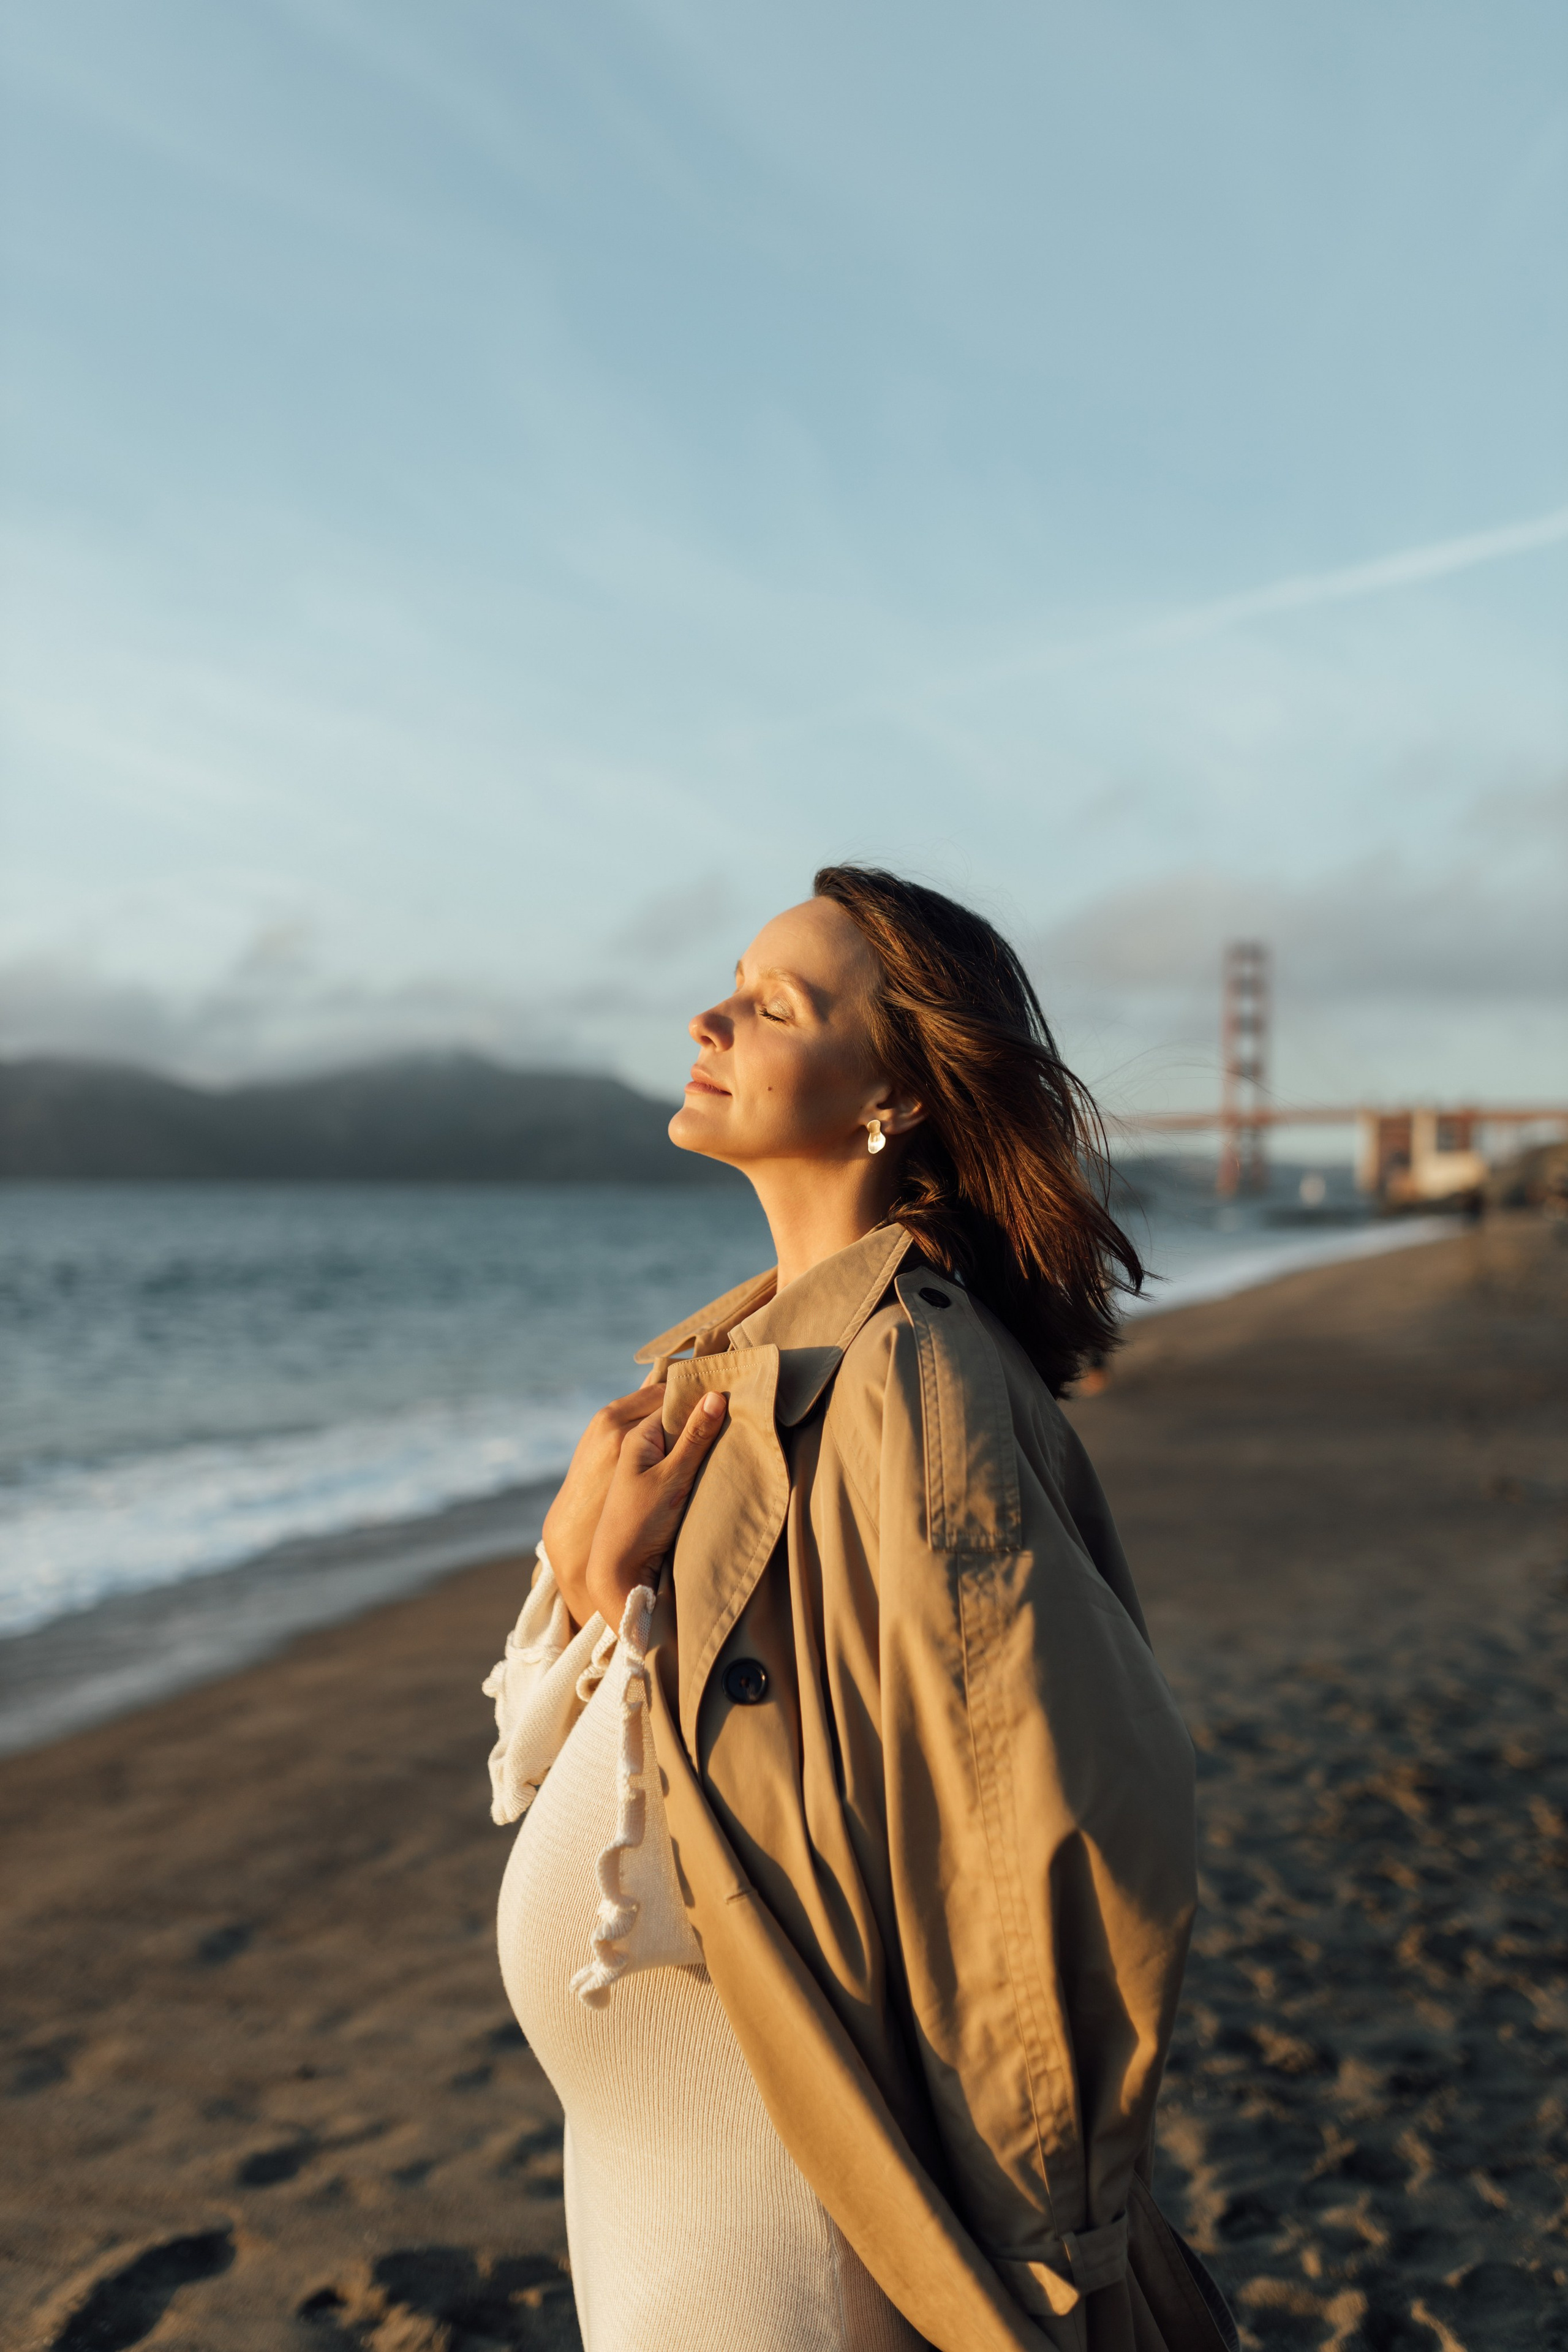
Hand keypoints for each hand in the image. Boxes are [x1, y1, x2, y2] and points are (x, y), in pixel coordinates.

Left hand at [585, 1391, 727, 1629]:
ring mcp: (647, 1467)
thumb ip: (695, 1437)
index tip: (736, 1393)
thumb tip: (716, 1395)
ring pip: (682, 1442)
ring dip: (703, 1442)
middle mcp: (639, 1446)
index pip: (674, 1402)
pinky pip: (680, 1462)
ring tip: (734, 1439)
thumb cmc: (640, 1523)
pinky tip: (717, 1464)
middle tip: (741, 1415)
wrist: (620, 1572)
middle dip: (705, 1418)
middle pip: (678, 1421)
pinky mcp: (656, 1487)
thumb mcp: (673, 1477)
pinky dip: (698, 1461)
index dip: (702, 1397)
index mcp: (636, 1435)